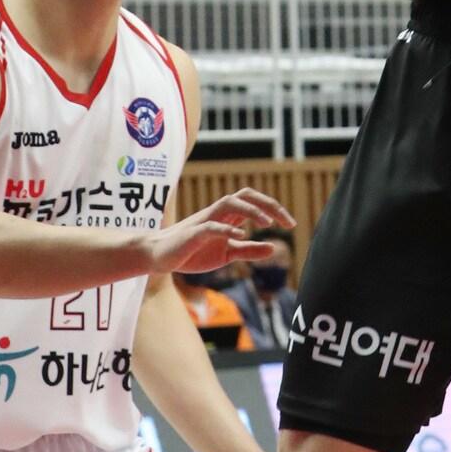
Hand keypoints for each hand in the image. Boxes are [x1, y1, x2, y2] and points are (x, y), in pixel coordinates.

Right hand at [147, 188, 294, 277]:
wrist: (159, 256)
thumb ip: (248, 250)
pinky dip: (226, 228)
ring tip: (268, 223)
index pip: (254, 202)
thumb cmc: (192, 252)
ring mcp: (205, 220)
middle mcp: (218, 213)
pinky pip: (211, 226)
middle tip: (287, 222)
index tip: (291, 224)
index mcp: (227, 216)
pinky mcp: (193, 233)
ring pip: (229, 203)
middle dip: (268, 204)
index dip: (274, 208)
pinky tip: (240, 234)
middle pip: (245, 195)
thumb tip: (274, 248)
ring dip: (251, 210)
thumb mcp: (226, 254)